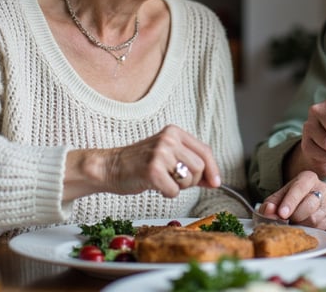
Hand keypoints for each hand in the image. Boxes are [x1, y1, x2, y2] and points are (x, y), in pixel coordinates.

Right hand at [64, 125, 219, 200]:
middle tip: (175, 181)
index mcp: (174, 132)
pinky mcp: (152, 170)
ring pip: (188, 179)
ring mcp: (160, 153)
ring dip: (178, 187)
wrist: (109, 167)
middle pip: (200, 167)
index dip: (213, 169)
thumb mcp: (167, 156)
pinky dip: (166, 194)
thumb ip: (190, 164)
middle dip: (192, 181)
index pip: (205, 151)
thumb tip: (214, 180)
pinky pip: (174, 191)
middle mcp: (169, 139)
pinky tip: (154, 185)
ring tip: (163, 181)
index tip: (216, 182)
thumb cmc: (139, 164)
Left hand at [258, 171, 325, 229]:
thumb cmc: (287, 198)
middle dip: (294, 216)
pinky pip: (320, 227)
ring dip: (300, 224)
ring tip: (293, 221)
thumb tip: (268, 211)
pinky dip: (308, 229)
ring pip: (315, 219)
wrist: (299, 200)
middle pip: (309, 206)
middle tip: (285, 219)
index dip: (290, 202)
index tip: (282, 214)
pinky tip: (301, 224)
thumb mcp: (276, 198)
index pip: (300, 189)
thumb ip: (270, 204)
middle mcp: (321, 188)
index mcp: (308, 178)